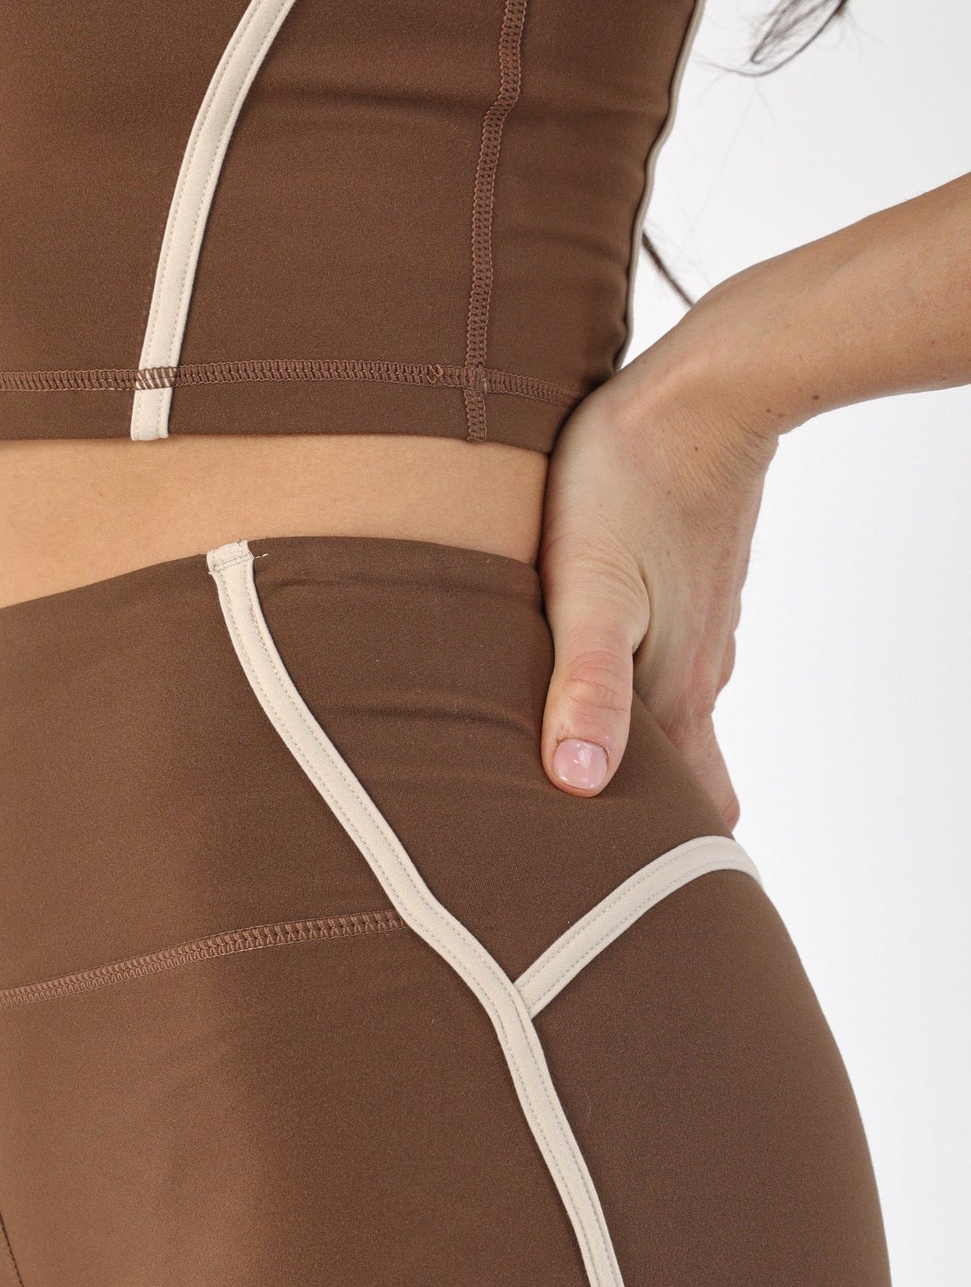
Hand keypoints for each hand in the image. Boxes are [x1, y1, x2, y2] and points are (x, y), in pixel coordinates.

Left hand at [537, 290, 780, 826]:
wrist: (708, 387)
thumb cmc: (628, 483)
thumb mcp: (588, 592)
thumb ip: (584, 688)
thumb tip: (579, 782)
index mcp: (676, 693)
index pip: (692, 815)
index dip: (664, 862)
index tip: (625, 899)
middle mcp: (697, 672)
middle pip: (686, 778)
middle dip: (650, 823)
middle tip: (596, 859)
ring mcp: (700, 628)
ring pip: (674, 719)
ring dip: (636, 755)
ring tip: (580, 779)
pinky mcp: (688, 586)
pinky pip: (666, 662)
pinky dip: (635, 695)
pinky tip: (595, 681)